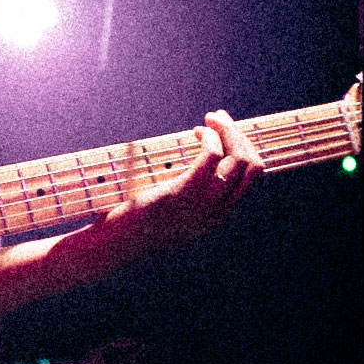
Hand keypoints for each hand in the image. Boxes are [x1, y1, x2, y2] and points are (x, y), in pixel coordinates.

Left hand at [93, 111, 261, 265]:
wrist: (112, 246)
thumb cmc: (137, 224)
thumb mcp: (173, 211)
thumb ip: (191, 194)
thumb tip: (204, 162)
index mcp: (218, 217)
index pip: (251, 176)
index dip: (242, 146)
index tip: (222, 131)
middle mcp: (216, 213)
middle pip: (251, 166)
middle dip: (239, 135)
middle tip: (218, 118)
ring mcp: (201, 206)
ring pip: (237, 159)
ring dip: (227, 130)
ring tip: (210, 119)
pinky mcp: (180, 194)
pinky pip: (211, 158)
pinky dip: (210, 137)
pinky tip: (196, 131)